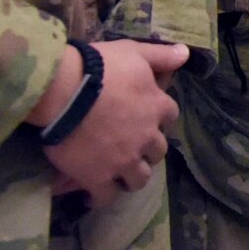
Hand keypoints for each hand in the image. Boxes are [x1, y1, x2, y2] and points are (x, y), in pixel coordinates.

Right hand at [33, 40, 186, 208]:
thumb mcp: (133, 52)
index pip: (170, 116)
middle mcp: (146, 137)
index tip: (148, 117)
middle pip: (158, 152)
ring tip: (120, 173)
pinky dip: (102, 197)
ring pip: (139, 178)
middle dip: (148, 150)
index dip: (159, 118)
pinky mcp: (98, 177)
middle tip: (133, 147)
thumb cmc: (100, 67)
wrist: (63, 91)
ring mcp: (124, 160)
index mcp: (157, 107)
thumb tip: (185, 53)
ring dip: (132, 175)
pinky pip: (107, 197)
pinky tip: (95, 195)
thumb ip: (161, 55)